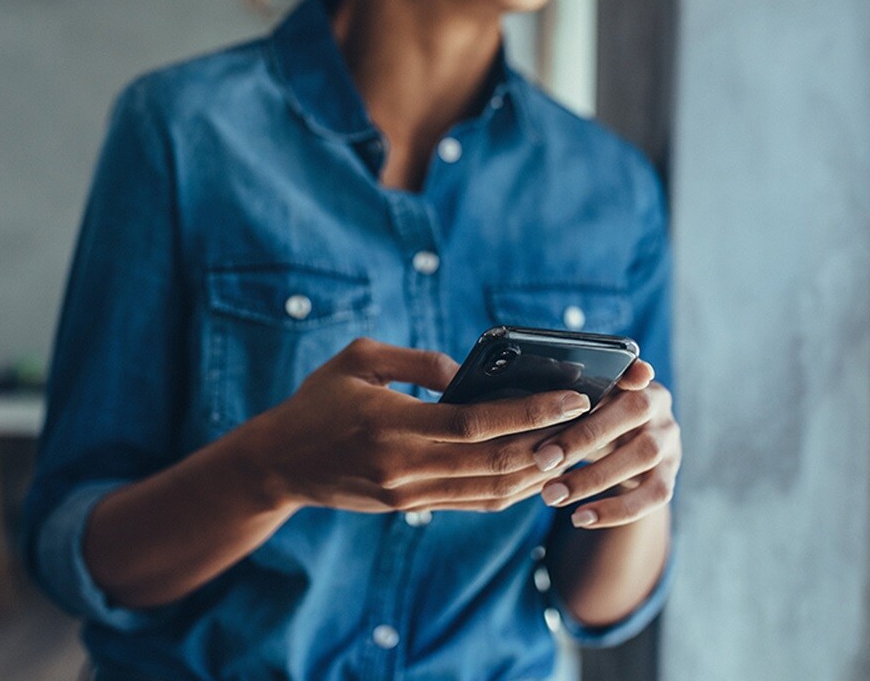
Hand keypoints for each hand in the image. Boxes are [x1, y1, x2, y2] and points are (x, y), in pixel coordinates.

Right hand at [247, 338, 593, 512]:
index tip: (573, 396)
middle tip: (591, 422)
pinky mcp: (410, 508)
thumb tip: (470, 372)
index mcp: (392, 425)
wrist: (278, 465)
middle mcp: (405, 466)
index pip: (478, 423)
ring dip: (538, 471)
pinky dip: (511, 488)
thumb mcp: (359, 360)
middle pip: (496, 462)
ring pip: (492, 490)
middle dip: (550, 443)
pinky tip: (536, 469)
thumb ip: (418, 361)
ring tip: (574, 445)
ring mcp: (409, 494)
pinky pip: (474, 502)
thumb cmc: (316, 401)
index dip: (531, 411)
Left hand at [533, 361, 680, 528]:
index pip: (631, 369)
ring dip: (593, 478)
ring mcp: (669, 440)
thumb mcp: (580, 403)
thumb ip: (563, 397)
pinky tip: (580, 518)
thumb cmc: (591, 419)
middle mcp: (658, 405)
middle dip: (583, 437)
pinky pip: (654, 495)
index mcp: (634, 378)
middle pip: (632, 412)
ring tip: (551, 495)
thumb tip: (527, 401)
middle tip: (541, 459)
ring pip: (643, 456)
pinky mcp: (670, 475)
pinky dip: (616, 510)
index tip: (595, 385)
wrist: (624, 449)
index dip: (624, 372)